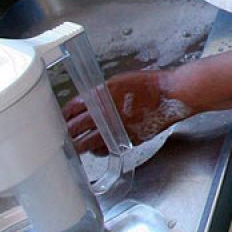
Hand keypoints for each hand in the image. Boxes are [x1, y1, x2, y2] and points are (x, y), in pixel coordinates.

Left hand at [63, 69, 194, 154]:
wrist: (171, 94)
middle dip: (66, 133)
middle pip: (75, 129)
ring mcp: (115, 130)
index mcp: (99, 98)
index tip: (60, 119)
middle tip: (62, 136)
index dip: (63, 115)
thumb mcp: (117, 81)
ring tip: (75, 146)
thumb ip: (99, 94)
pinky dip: (99, 149)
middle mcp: (104, 116)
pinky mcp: (127, 141)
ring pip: (88, 144)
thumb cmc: (147, 84)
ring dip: (80, 145)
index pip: (72, 109)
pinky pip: (106, 149)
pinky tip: (97, 147)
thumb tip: (85, 104)